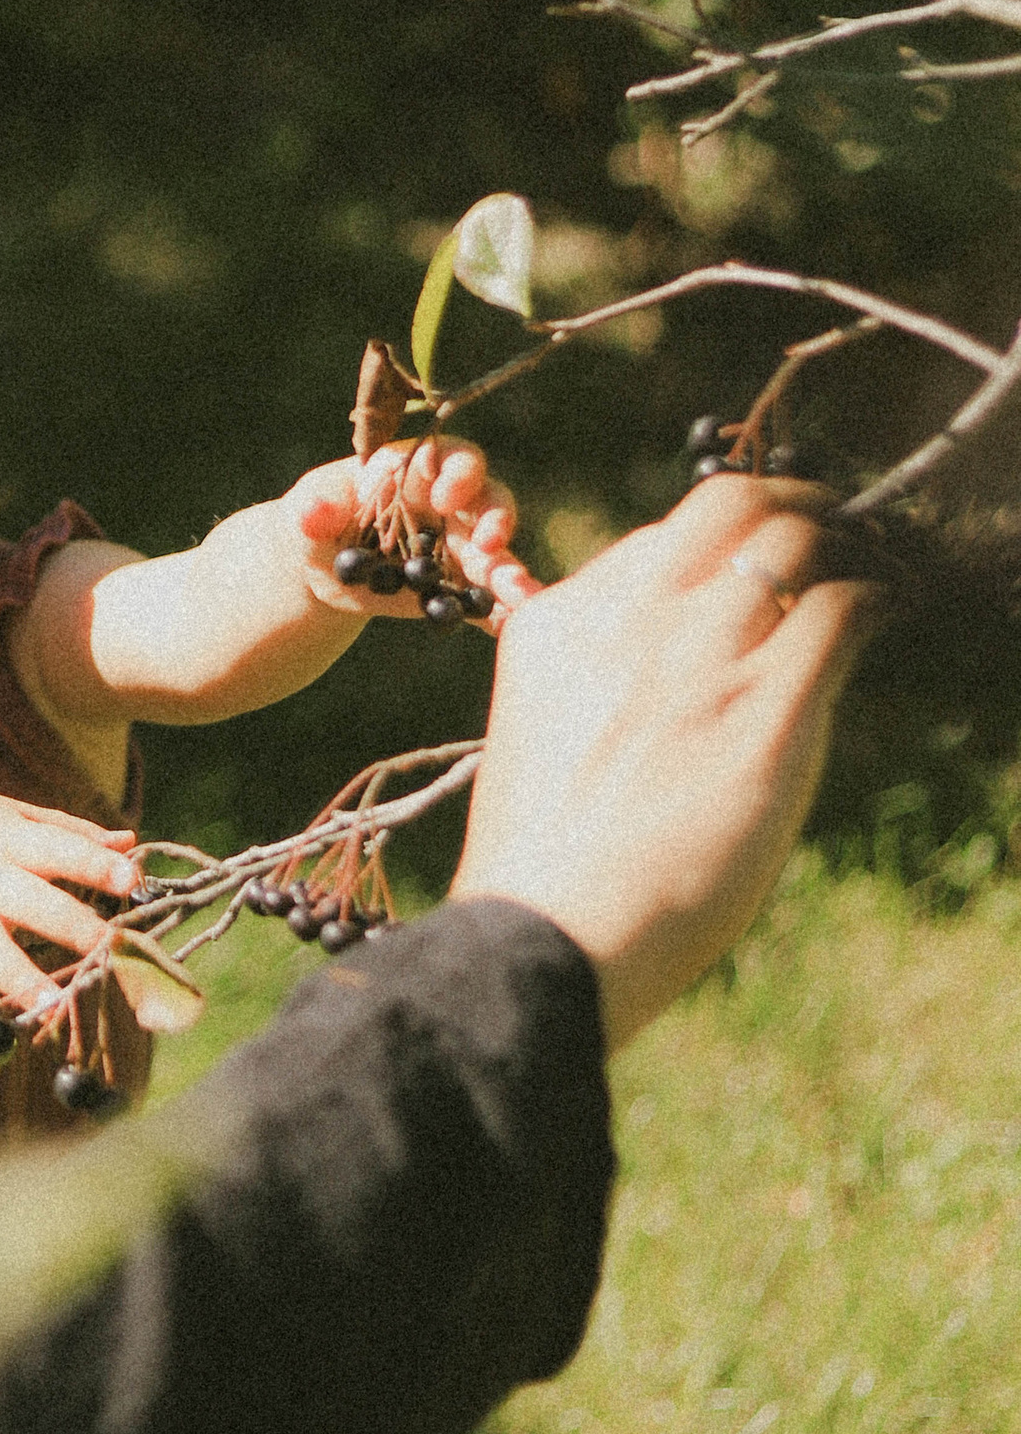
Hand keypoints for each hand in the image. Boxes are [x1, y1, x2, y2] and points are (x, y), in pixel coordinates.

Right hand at [0, 776, 143, 1024]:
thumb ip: (68, 831)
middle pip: (32, 903)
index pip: (59, 851)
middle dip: (72, 926)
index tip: (132, 880)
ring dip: (21, 979)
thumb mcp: (5, 813)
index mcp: (7, 839)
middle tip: (111, 947)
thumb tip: (131, 845)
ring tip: (54, 1004)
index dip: (96, 865)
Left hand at [287, 438, 537, 620]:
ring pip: (496, 554)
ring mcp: (459, 547)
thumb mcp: (309, 509)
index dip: (459, 472)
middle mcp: (450, 505)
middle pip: (489, 501)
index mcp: (417, 471)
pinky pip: (485, 598)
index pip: (453, 457)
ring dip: (509, 572)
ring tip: (518, 595)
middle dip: (496, 520)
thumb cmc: (320, 520)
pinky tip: (509, 626)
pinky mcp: (457, 585)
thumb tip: (312, 512)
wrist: (326, 566)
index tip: (443, 498)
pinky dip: (499, 612)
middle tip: (488, 544)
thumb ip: (314, 507)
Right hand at [449, 476, 877, 1044]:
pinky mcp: (764, 710)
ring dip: (847, 543)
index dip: (722, 542)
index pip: (660, 541)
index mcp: (560, 623)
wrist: (547, 936)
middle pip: (726, 503)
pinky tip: (890, 607)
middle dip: (791, 498)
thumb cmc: (546, 867)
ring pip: (793, 540)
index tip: (756, 559)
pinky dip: (877, 595)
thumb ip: (600, 679)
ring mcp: (697, 657)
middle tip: (832, 519)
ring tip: (877, 565)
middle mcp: (630, 618)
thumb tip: (683, 664)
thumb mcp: (543, 737)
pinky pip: (841, 611)